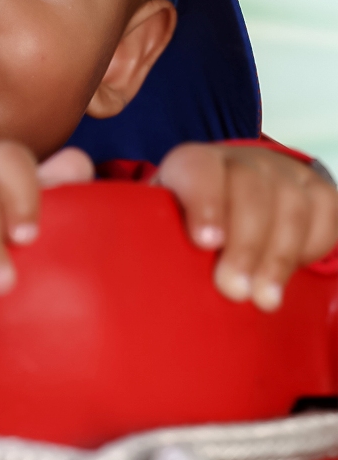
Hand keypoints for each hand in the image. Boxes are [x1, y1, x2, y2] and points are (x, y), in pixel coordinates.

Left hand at [155, 143, 337, 310]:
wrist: (235, 198)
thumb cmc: (190, 223)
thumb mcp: (162, 223)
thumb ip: (154, 238)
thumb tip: (141, 274)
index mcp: (194, 164)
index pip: (199, 168)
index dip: (204, 202)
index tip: (205, 243)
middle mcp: (240, 160)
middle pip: (250, 187)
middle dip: (245, 243)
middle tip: (233, 289)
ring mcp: (282, 173)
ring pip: (290, 203)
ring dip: (278, 256)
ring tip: (263, 298)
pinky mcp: (316, 191)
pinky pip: (325, 214)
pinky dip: (311, 248)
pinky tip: (290, 276)